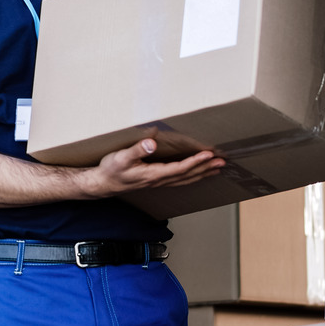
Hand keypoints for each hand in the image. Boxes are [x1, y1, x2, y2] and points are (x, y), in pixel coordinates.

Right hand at [84, 139, 224, 197]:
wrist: (103, 184)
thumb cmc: (111, 170)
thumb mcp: (121, 157)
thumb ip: (137, 149)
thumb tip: (153, 142)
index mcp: (153, 174)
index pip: (180, 168)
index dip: (196, 162)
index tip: (209, 154)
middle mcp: (158, 180)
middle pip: (188, 176)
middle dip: (205, 168)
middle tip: (222, 162)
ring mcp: (158, 182)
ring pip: (185, 179)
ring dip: (202, 174)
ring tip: (216, 168)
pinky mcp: (156, 181)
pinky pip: (179, 180)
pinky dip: (192, 176)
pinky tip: (197, 173)